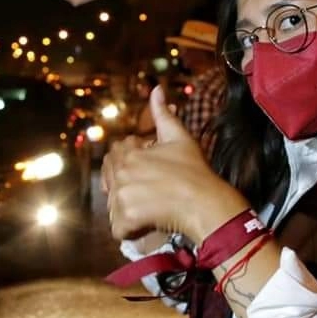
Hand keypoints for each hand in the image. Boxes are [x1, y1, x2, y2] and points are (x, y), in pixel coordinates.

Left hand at [102, 86, 247, 241]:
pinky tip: (147, 222)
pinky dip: (130, 229)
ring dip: (128, 208)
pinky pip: (118, 228)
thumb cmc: (195, 170)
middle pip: (110, 180)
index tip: (148, 172)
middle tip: (150, 192)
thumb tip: (156, 88)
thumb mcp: (179, 137)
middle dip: (125, 185)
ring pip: (114, 205)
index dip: (129, 163)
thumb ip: (162, 114)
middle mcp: (122, 175)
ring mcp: (122, 198)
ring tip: (152, 206)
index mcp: (130, 154)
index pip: (114, 155)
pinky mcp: (126, 220)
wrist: (206, 203)